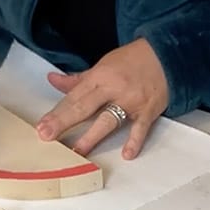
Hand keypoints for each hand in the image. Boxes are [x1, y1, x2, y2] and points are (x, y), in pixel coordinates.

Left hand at [35, 39, 168, 159]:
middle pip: (85, 108)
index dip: (57, 112)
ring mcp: (131, 101)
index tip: (42, 126)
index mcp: (100, 76)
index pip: (74, 97)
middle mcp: (114, 89)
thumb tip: (53, 80)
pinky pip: (141, 128)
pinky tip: (127, 154)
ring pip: (108, 120)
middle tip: (47, 136)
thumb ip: (78, 79)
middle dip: (64, 122)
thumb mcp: (103, 65)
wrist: (167, 54)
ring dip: (92, 136)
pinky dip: (135, 141)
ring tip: (77, 151)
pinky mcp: (148, 111)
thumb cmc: (132, 61)